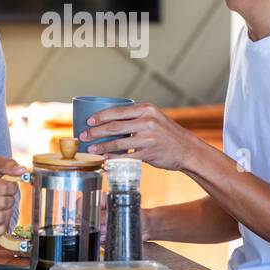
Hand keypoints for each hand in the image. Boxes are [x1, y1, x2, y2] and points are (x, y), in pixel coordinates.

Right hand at [0, 155, 26, 240]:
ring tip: (3, 205)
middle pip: (4, 203)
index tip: (9, 185)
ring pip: (1, 217)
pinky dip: (1, 227)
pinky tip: (0, 218)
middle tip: (6, 195)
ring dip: (7, 211)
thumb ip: (8, 164)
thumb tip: (21, 170)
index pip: (4, 188)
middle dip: (10, 198)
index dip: (12, 186)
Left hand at [79, 103, 200, 171]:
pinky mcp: (149, 153)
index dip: (100, 116)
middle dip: (95, 131)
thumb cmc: (168, 135)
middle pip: (114, 126)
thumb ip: (137, 118)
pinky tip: (105, 159)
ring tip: (89, 149)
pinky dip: (113, 158)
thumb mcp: (155, 119)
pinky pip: (126, 156)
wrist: (187, 150)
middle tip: (83, 135)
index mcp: (147, 110)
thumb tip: (112, 121)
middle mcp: (147, 122)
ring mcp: (148, 138)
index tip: (88, 120)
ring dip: (101, 146)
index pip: (118, 111)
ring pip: (117, 142)